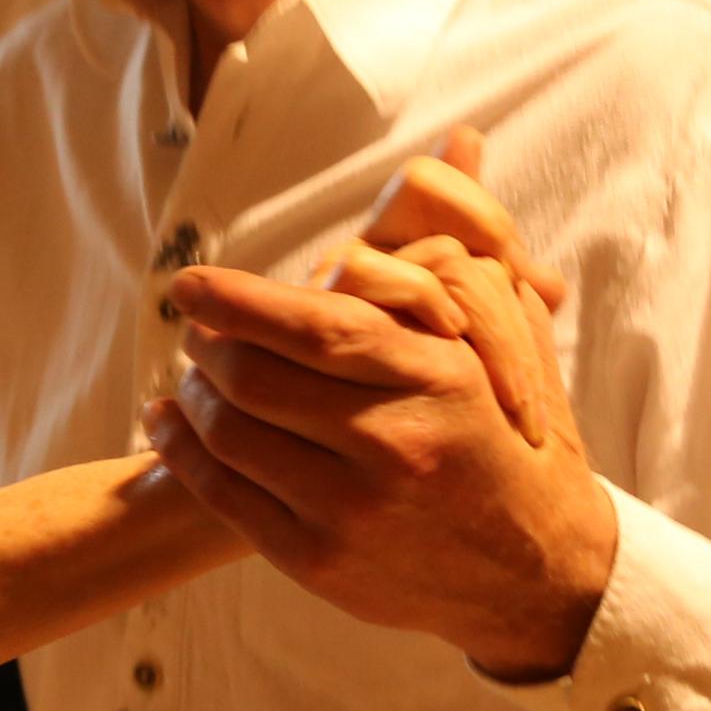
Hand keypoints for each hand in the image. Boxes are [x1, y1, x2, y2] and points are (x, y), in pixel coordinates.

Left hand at [145, 130, 619, 680]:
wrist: (541, 573)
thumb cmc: (518, 441)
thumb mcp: (509, 341)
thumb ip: (467, 244)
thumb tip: (460, 137)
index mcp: (436, 376)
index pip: (310, 323)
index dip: (235, 299)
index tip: (191, 284)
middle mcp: (393, 441)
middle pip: (252, 377)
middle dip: (209, 347)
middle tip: (198, 333)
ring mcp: (352, 509)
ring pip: (230, 434)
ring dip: (193, 396)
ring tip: (190, 378)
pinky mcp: (321, 562)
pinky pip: (225, 496)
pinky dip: (183, 453)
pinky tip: (170, 426)